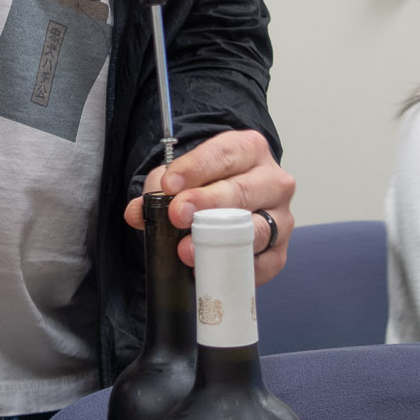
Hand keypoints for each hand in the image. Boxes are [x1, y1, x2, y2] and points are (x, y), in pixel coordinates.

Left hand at [123, 130, 294, 283]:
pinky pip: (262, 264)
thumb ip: (158, 190)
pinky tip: (209, 269)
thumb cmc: (210, 186)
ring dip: (219, 241)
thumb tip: (138, 212)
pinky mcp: (280, 251)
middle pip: (241, 191)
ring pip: (256, 229)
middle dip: (206, 204)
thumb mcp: (181, 178)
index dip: (195, 169)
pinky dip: (234, 268)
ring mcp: (281, 217)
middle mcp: (272, 181)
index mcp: (250, 150)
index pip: (224, 154)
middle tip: (178, 215)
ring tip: (187, 249)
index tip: (170, 185)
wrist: (231, 203)